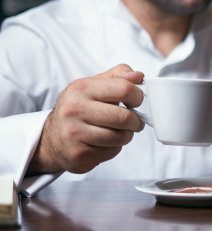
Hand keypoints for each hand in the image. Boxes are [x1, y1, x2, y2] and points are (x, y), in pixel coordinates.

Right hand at [29, 64, 144, 174]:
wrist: (53, 137)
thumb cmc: (79, 108)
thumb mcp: (94, 85)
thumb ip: (118, 76)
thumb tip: (138, 76)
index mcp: (81, 88)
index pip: (124, 89)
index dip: (137, 96)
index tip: (136, 101)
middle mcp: (74, 110)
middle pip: (124, 117)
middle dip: (135, 121)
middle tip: (133, 121)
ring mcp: (74, 134)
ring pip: (121, 137)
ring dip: (126, 135)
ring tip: (119, 131)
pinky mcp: (79, 154)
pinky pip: (112, 152)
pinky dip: (115, 148)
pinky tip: (105, 142)